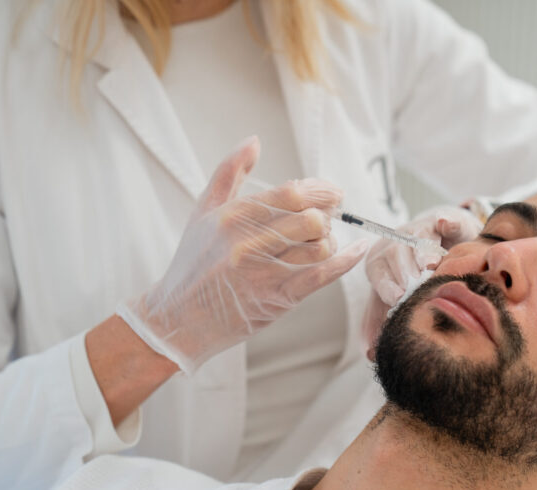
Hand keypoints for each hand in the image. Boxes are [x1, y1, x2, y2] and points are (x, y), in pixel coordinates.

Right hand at [117, 137, 366, 373]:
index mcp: (231, 218)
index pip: (291, 193)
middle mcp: (247, 244)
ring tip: (321, 241)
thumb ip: (229, 173)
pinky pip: (322, 276)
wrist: (178, 319)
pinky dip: (346, 261)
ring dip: (329, 241)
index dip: (320, 190)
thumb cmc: (192, 265)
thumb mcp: (203, 213)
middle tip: (327, 218)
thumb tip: (253, 141)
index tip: (333, 192)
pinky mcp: (276, 300)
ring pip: (320, 248)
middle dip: (327, 216)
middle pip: (311, 219)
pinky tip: (358, 250)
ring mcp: (262, 274)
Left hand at [361, 206, 481, 359]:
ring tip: (430, 267)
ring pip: (418, 239)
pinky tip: (444, 225)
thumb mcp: (394, 299)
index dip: (387, 285)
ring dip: (423, 252)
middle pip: (396, 255)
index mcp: (378, 262)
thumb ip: (382, 323)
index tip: (398, 299)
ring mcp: (417, 229)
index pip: (378, 272)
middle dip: (406, 273)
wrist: (436, 245)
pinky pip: (442, 221)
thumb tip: (369, 354)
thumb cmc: (410, 279)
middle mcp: (394, 243)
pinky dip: (445, 223)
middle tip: (418, 289)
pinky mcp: (440, 220)